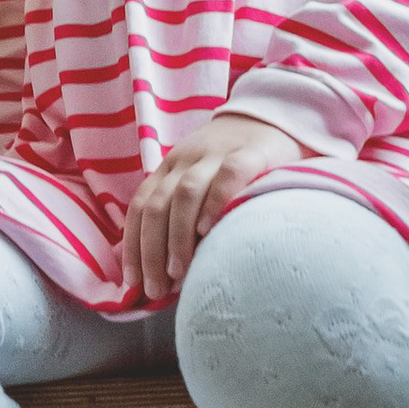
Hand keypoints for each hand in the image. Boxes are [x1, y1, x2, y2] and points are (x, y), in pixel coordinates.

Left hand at [119, 110, 294, 300]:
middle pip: (157, 205)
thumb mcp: (199, 181)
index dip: (133, 246)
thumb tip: (159, 268)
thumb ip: (179, 213)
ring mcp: (216, 154)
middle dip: (151, 251)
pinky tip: (207, 232)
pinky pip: (227, 176)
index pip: (140, 207)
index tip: (132, 283)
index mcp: (170, 168)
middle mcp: (187, 159)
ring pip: (186, 193)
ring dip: (177, 236)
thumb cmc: (234, 163)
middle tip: (155, 290)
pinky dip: (214, 203)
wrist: (275, 117)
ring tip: (177, 273)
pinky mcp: (250, 154)